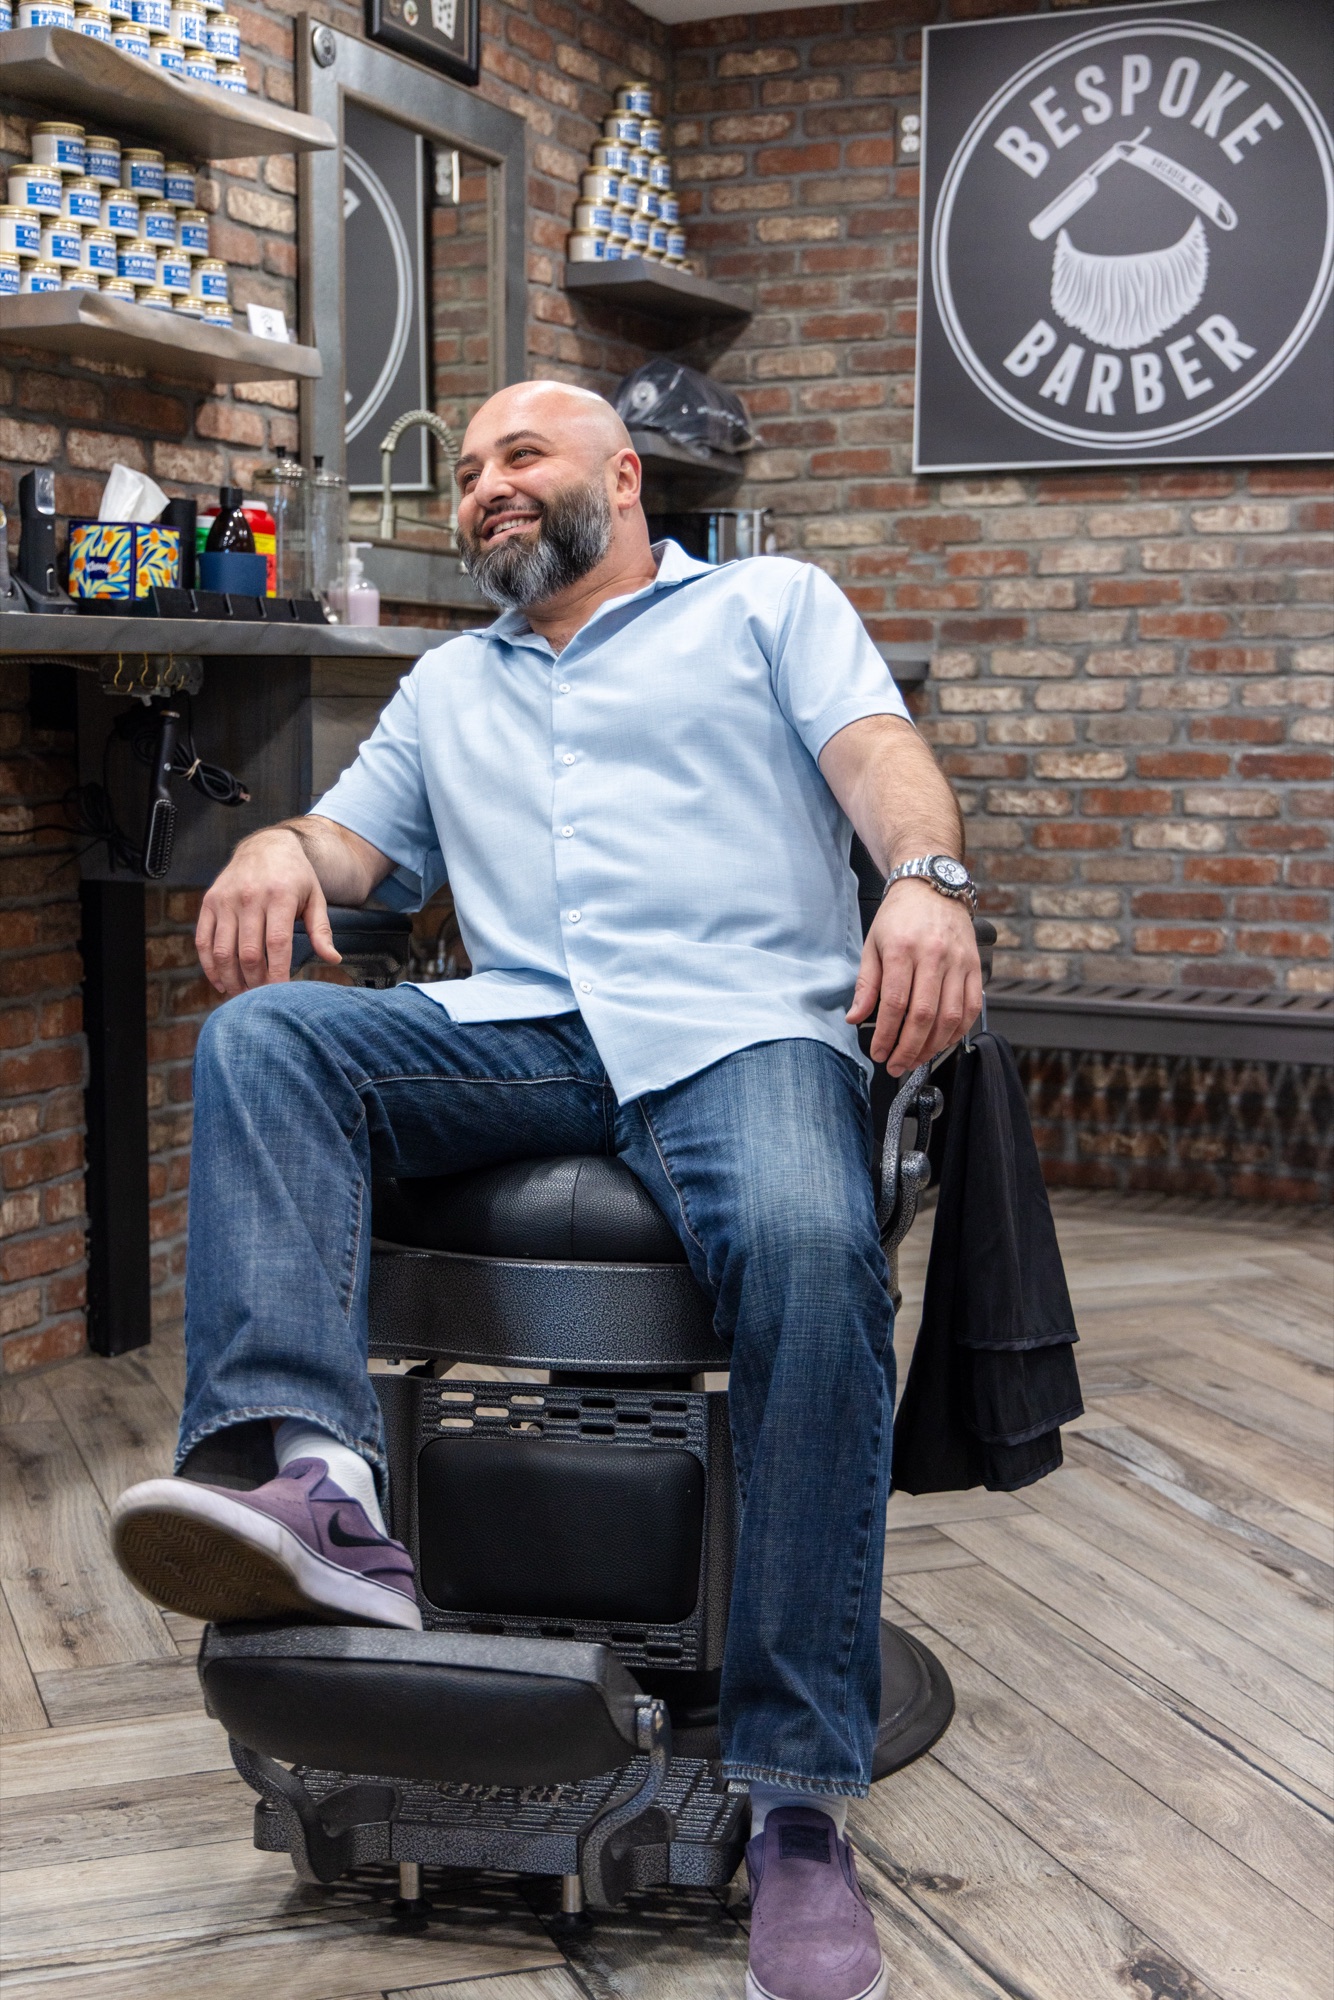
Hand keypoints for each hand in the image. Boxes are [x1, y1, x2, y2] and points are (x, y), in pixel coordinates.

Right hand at [196, 828, 340, 997]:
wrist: (266, 845)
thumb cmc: (295, 876)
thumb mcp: (315, 897)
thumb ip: (322, 930)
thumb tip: (333, 960)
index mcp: (279, 896)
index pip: (277, 944)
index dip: (277, 974)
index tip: (281, 994)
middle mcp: (249, 897)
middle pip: (248, 952)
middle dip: (255, 982)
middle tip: (262, 1000)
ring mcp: (225, 900)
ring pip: (223, 950)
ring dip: (231, 979)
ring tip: (242, 995)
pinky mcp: (209, 902)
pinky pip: (203, 941)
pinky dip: (210, 966)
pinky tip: (221, 982)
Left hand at [846, 879, 982, 1075]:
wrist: (932, 887)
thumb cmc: (900, 916)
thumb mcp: (872, 945)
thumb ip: (866, 985)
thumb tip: (855, 1018)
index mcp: (903, 949)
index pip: (895, 1004)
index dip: (886, 1035)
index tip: (879, 1052)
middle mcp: (934, 955)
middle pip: (924, 1015)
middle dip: (908, 1048)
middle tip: (896, 1065)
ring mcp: (959, 962)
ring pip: (950, 1016)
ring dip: (933, 1046)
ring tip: (916, 1058)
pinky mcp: (975, 967)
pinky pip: (971, 1008)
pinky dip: (957, 1032)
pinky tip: (942, 1042)